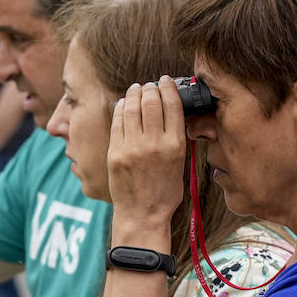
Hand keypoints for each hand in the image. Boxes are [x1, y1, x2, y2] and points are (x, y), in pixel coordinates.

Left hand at [108, 78, 186, 232]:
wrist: (142, 215)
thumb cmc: (164, 193)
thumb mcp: (181, 164)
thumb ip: (176, 138)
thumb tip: (171, 112)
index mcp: (175, 145)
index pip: (172, 105)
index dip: (168, 87)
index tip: (166, 81)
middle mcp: (154, 143)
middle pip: (151, 101)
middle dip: (150, 87)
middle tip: (150, 85)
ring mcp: (132, 147)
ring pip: (132, 107)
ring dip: (135, 93)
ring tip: (136, 89)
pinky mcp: (115, 152)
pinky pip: (117, 121)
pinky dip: (121, 108)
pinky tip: (124, 103)